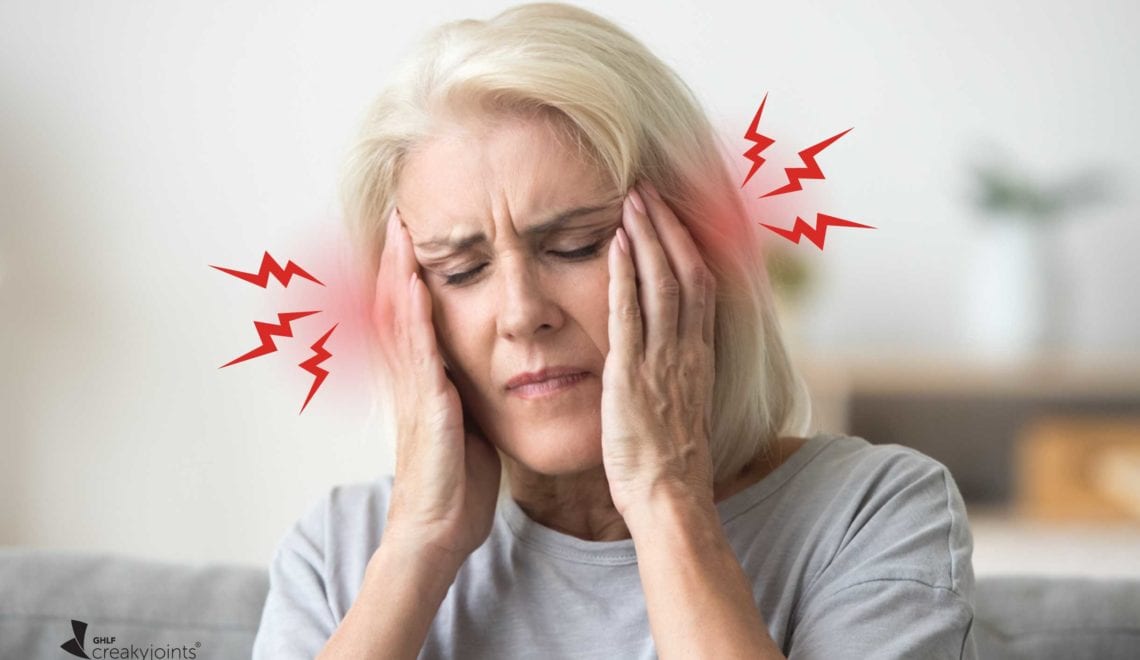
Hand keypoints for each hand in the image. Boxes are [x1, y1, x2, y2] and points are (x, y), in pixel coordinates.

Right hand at [371, 208, 501, 562]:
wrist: (438, 530)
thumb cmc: (457, 485)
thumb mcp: (466, 428)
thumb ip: (467, 396)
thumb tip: (482, 376)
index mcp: (426, 383)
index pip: (415, 317)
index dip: (412, 276)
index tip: (415, 238)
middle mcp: (413, 380)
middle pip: (399, 307)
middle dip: (398, 261)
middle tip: (398, 216)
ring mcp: (416, 392)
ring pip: (402, 320)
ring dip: (400, 274)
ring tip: (401, 232)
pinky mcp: (428, 408)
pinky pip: (419, 353)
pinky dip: (416, 316)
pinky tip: (418, 284)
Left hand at [602, 181, 717, 519]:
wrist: (669, 494)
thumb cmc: (670, 459)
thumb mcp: (682, 404)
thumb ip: (677, 370)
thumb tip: (670, 351)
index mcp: (700, 355)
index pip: (701, 284)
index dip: (687, 244)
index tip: (671, 214)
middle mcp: (687, 349)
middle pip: (687, 271)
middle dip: (667, 227)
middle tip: (649, 189)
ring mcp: (662, 359)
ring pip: (663, 282)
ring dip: (647, 237)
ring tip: (633, 200)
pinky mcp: (632, 373)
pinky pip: (629, 313)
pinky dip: (623, 274)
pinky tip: (614, 244)